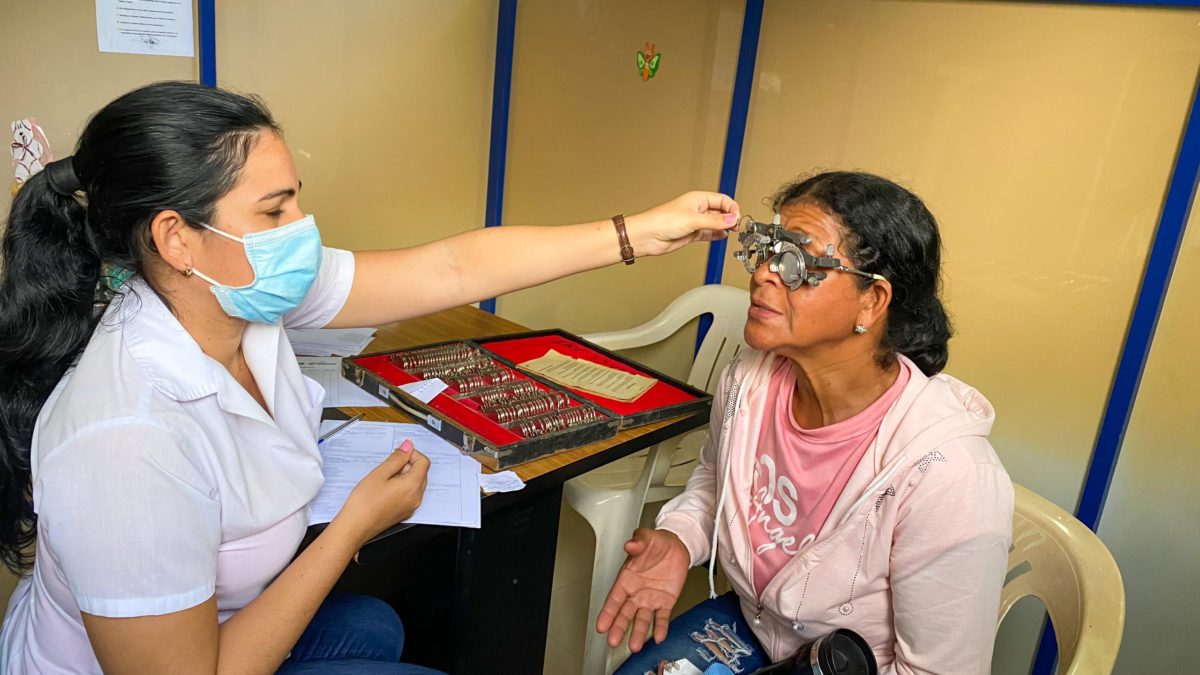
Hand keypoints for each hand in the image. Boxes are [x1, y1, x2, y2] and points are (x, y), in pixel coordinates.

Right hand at [333, 440, 429, 546]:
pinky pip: (409, 494)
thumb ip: (397, 458)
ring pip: (415, 483)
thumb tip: (408, 447)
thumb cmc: (364, 503)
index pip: (424, 462)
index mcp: (413, 486)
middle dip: (407, 465)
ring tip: (383, 480)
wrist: (355, 527)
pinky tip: (384, 490)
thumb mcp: (379, 473)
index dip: (411, 454)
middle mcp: (416, 497)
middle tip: (387, 468)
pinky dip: (400, 487)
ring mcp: (411, 506)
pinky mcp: (405, 512)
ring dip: (403, 476)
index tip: (398, 453)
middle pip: (421, 472)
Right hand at [596, 528, 691, 652]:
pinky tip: (659, 636)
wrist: (677, 546)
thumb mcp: (647, 538)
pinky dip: (660, 627)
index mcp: (627, 579)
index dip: (607, 613)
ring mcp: (651, 599)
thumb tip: (630, 544)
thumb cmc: (656, 544)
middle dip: (619, 627)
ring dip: (638, 633)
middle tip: (613, 640)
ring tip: (635, 646)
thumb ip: (638, 541)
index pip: (614, 599)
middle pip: (625, 613)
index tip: (601, 625)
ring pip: (642, 619)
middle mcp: (636, 592)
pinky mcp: (666, 602)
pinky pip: (662, 617)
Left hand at [624, 191, 740, 257]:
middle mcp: (697, 209)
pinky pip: (709, 233)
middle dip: (730, 218)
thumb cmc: (662, 221)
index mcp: (698, 199)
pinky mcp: (692, 234)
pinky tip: (723, 236)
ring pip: (716, 223)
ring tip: (732, 231)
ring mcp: (695, 222)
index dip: (732, 208)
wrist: (648, 236)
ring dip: (724, 227)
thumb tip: (732, 219)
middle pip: (721, 212)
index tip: (737, 217)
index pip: (722, 200)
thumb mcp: (693, 219)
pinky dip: (717, 235)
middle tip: (736, 226)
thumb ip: (714, 221)